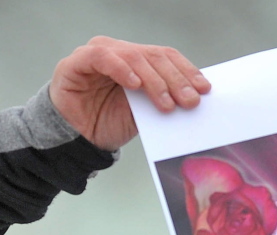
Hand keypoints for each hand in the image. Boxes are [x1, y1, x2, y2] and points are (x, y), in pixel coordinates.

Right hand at [49, 37, 209, 150]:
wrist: (72, 141)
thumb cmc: (104, 124)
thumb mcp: (139, 114)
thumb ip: (158, 101)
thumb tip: (190, 99)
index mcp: (135, 60)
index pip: (165, 57)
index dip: (186, 71)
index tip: (203, 89)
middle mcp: (119, 52)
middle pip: (153, 56)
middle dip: (174, 80)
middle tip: (189, 100)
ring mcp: (98, 54)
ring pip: (133, 56)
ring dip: (153, 81)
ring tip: (165, 103)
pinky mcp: (78, 62)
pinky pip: (102, 58)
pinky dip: (121, 69)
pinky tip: (135, 85)